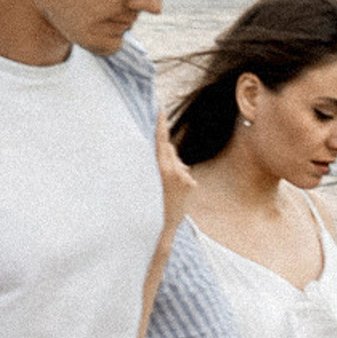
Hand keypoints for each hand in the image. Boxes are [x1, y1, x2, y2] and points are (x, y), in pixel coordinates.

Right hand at [155, 111, 195, 232]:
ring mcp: (183, 176)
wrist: (160, 229)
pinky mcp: (189, 183)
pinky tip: (172, 191)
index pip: (160, 140)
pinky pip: (183, 172)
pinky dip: (178, 177)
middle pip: (168, 148)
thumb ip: (155, 163)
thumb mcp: (147, 181)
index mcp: (158, 168)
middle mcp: (172, 170)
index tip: (160, 108)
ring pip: (176, 160)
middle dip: (163, 151)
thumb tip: (165, 148)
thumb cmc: (149, 206)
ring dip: (171, 166)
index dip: (160, 123)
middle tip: (157, 166)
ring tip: (162, 185)